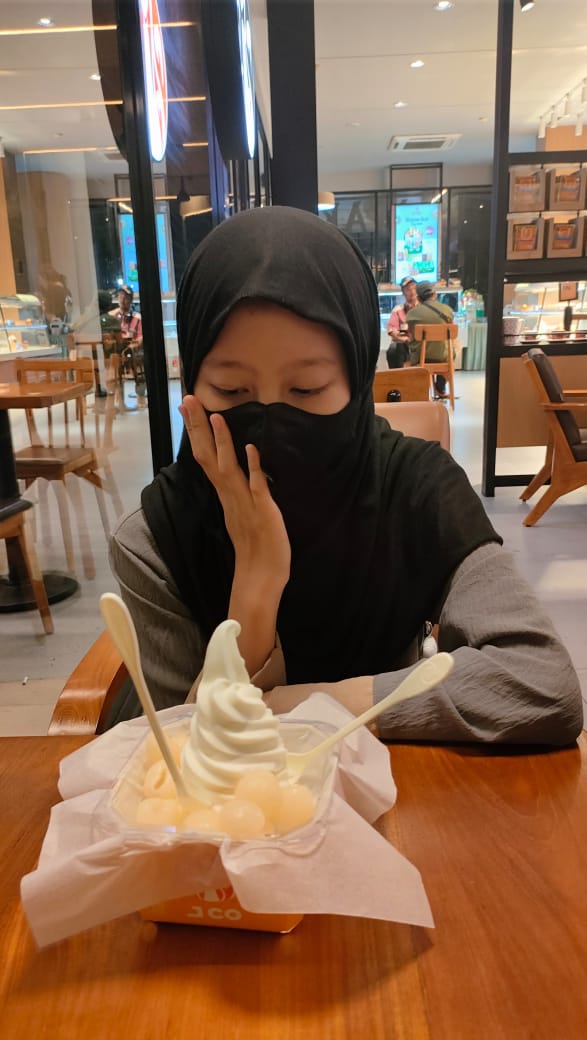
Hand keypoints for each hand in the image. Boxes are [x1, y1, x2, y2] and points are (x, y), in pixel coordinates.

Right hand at [180, 395, 290, 673]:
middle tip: (189, 398)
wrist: (260, 579)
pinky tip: (251, 449)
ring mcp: (244, 503)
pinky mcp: (263, 512)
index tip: (190, 406)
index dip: (198, 431)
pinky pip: (256, 487)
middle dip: (199, 427)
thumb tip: (240, 471)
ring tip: (216, 416)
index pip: (206, 457)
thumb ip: (240, 492)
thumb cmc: (255, 548)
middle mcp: (230, 495)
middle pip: (208, 456)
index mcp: (225, 495)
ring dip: (222, 442)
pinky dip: (253, 467)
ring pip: (228, 467)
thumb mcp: (244, 513)